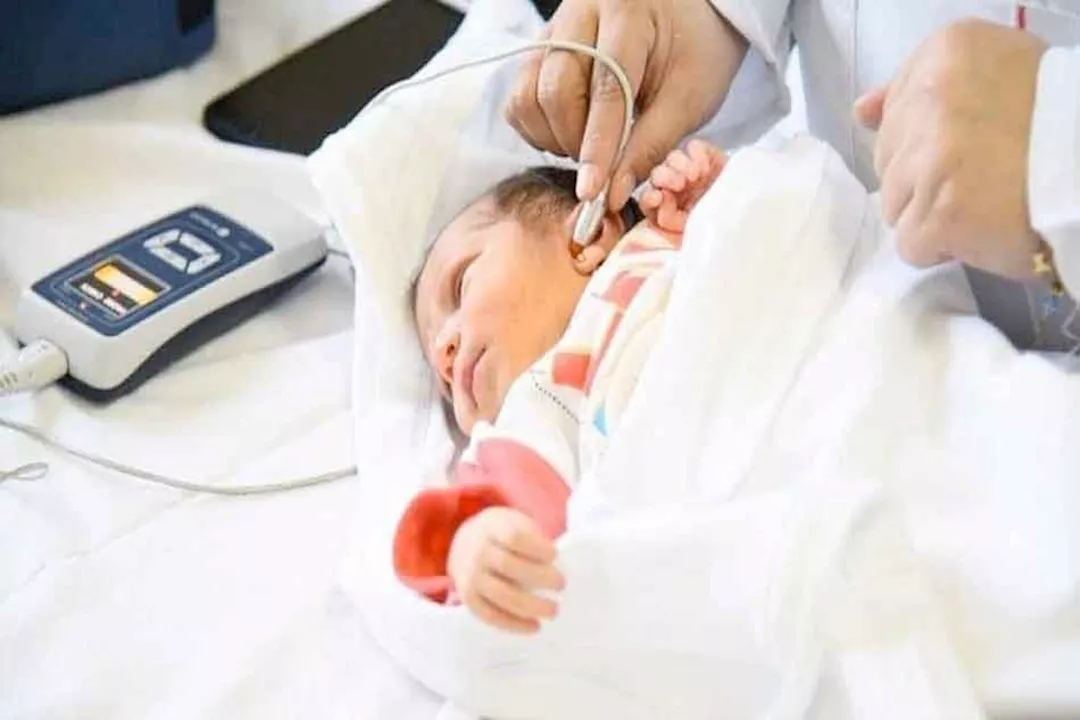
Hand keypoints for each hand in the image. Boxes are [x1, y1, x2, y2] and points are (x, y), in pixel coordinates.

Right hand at [448, 507, 564, 633]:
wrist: (466, 542)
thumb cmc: (502, 535)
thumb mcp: (515, 523)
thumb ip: (533, 540)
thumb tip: (556, 569)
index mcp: (492, 528)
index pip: (514, 537)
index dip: (537, 548)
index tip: (555, 555)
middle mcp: (478, 551)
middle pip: (509, 566)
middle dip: (540, 577)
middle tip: (561, 584)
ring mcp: (471, 576)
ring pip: (501, 595)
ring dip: (531, 606)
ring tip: (553, 610)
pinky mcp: (469, 598)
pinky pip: (490, 615)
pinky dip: (514, 624)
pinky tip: (534, 626)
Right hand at [505, 0, 747, 211]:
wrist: (688, 15)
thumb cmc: (696, 52)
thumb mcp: (689, 99)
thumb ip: (650, 145)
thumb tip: (611, 195)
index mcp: (628, 13)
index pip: (605, 89)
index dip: (596, 146)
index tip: (592, 191)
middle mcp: (582, 10)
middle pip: (555, 89)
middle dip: (574, 142)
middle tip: (602, 165)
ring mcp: (555, 27)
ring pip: (528, 94)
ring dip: (552, 136)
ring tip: (586, 145)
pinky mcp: (542, 45)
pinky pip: (520, 95)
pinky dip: (537, 126)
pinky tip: (569, 131)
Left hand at [640, 139, 726, 232]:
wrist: (748, 217)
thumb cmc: (717, 228)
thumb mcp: (691, 231)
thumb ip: (669, 219)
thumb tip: (659, 201)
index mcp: (668, 207)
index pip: (648, 199)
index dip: (649, 197)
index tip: (658, 197)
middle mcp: (676, 187)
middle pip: (657, 174)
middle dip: (664, 177)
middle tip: (679, 184)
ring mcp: (691, 170)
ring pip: (672, 158)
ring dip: (680, 165)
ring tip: (694, 177)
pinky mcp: (708, 156)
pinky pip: (694, 147)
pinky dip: (697, 155)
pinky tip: (705, 169)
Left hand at [854, 19, 1047, 279]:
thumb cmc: (1054, 124)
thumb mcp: (991, 80)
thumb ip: (919, 94)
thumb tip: (862, 111)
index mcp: (947, 51)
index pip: (894, 113)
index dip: (930, 141)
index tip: (973, 144)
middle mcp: (931, 96)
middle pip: (889, 160)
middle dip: (926, 178)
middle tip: (984, 175)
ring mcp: (932, 157)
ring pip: (894, 205)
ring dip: (932, 214)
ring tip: (985, 202)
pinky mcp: (939, 213)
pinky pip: (911, 245)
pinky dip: (940, 249)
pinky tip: (980, 230)